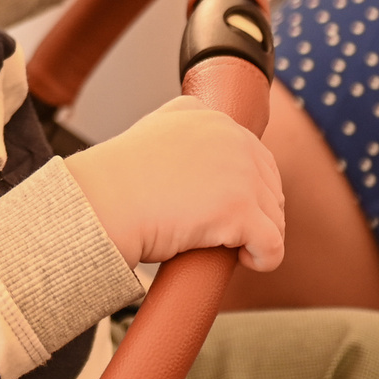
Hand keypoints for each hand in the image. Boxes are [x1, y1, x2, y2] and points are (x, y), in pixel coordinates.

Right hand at [65, 98, 284, 269]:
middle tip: (227, 232)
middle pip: (270, 187)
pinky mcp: (241, 211)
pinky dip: (264, 258)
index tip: (227, 208)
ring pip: (274, 217)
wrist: (103, 202)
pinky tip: (243, 260)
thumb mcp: (156, 127)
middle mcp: (233, 139)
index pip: (256, 158)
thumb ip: (185, 121)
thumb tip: (198, 139)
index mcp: (214, 119)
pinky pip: (273, 245)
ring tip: (229, 246)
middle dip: (255, 213)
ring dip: (258, 236)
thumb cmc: (119, 178)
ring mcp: (240, 175)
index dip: (247, 189)